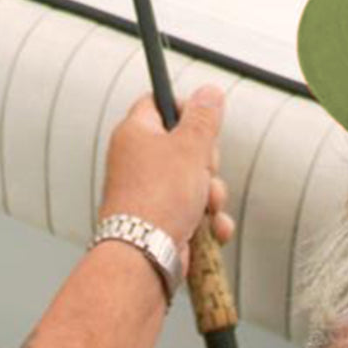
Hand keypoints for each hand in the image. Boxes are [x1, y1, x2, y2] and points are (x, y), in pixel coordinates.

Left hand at [98, 85, 234, 276]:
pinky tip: (212, 231)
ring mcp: (149, 191)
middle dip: (207, 163)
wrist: (143, 255)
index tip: (205, 122)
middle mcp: (137, 160)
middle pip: (186, 144)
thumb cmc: (158, 198)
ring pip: (195, 181)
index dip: (187, 109)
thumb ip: (203, 118)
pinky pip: (194, 211)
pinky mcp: (161, 218)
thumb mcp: (189, 147)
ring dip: (211, 195)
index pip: (160, 103)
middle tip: (203, 171)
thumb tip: (209, 92)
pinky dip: (207, 221)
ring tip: (205, 207)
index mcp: (135, 132)